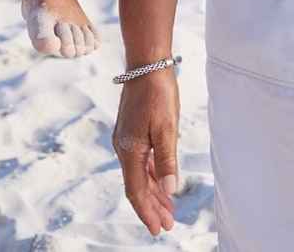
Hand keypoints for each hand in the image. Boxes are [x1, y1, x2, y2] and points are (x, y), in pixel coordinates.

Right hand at [112, 68, 178, 234]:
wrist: (146, 62)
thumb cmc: (158, 93)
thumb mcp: (167, 128)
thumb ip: (167, 161)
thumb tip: (170, 191)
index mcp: (129, 150)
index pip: (136, 191)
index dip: (147, 212)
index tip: (159, 229)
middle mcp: (123, 147)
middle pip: (136, 186)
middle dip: (151, 207)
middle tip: (168, 225)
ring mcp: (126, 139)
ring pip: (139, 174)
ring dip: (153, 193)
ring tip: (168, 210)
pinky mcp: (132, 131)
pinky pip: (141, 161)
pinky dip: (152, 175)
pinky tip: (162, 183)